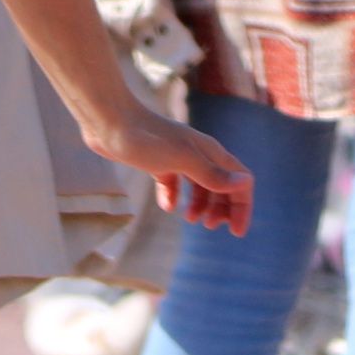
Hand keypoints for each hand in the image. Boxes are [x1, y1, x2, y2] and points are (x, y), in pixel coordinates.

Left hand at [85, 101, 252, 235]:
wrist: (109, 121)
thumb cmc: (146, 139)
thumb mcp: (182, 160)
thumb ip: (212, 174)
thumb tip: (245, 182)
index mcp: (211, 152)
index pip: (240, 181)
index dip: (242, 207)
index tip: (235, 232)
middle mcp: (199, 154)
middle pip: (223, 185)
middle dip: (222, 209)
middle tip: (211, 227)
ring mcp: (178, 157)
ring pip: (200, 185)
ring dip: (201, 205)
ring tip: (191, 220)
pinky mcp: (158, 162)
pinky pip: (174, 183)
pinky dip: (174, 197)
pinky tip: (167, 206)